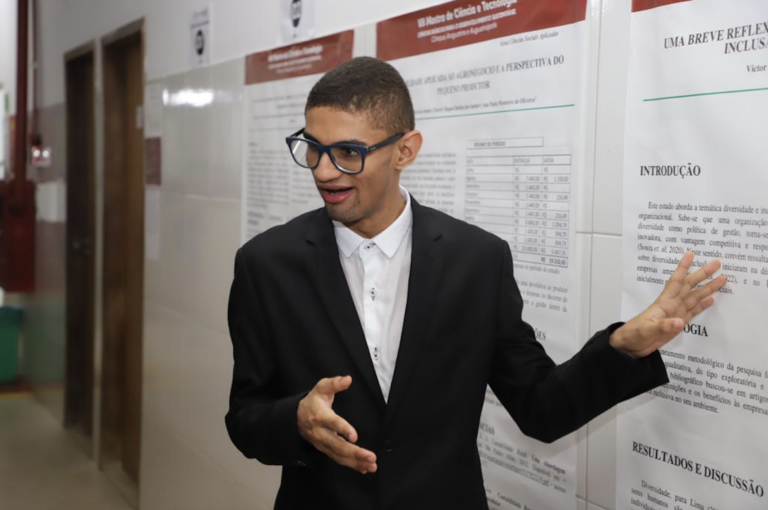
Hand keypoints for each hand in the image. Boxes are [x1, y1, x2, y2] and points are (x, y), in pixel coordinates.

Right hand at [297, 376, 377, 473]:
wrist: (297, 417)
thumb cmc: (314, 401)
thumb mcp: (321, 388)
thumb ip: (334, 383)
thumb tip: (348, 379)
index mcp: (320, 415)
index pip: (332, 423)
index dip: (343, 429)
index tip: (354, 436)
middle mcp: (320, 432)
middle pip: (337, 445)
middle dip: (355, 452)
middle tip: (371, 456)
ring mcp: (322, 443)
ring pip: (338, 455)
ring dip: (355, 462)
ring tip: (372, 465)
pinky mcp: (325, 449)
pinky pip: (338, 459)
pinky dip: (351, 465)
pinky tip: (364, 468)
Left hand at [610, 251, 726, 357]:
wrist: (631, 346)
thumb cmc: (635, 334)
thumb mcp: (648, 329)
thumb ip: (664, 325)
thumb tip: (680, 322)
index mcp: (664, 303)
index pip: (676, 281)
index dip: (682, 268)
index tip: (690, 254)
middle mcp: (672, 305)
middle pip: (690, 286)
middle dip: (702, 274)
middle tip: (717, 263)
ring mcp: (676, 313)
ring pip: (695, 297)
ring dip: (707, 288)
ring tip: (722, 279)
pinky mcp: (678, 324)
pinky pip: (693, 311)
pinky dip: (702, 305)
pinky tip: (711, 299)